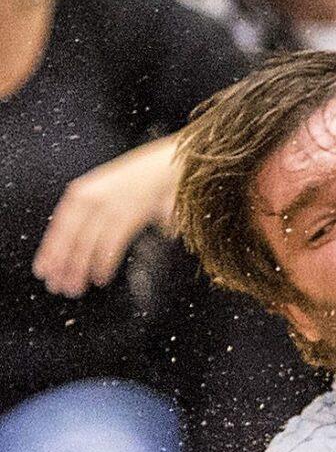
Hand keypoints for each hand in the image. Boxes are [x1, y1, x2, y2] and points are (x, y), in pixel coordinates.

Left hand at [33, 135, 180, 297]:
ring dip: (79, 269)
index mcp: (81, 193)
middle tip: (58, 286)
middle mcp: (92, 198)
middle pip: (70, 238)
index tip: (43, 271)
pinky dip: (103, 263)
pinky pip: (110, 243)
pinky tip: (100, 278)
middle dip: (62, 266)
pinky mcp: (130, 213)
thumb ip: (98, 218)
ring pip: (86, 243)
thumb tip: (86, 250)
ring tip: (75, 288)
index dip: (49, 251)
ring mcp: (110, 205)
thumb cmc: (146, 181)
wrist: (175, 163)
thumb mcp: (113, 195)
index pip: (58, 227)